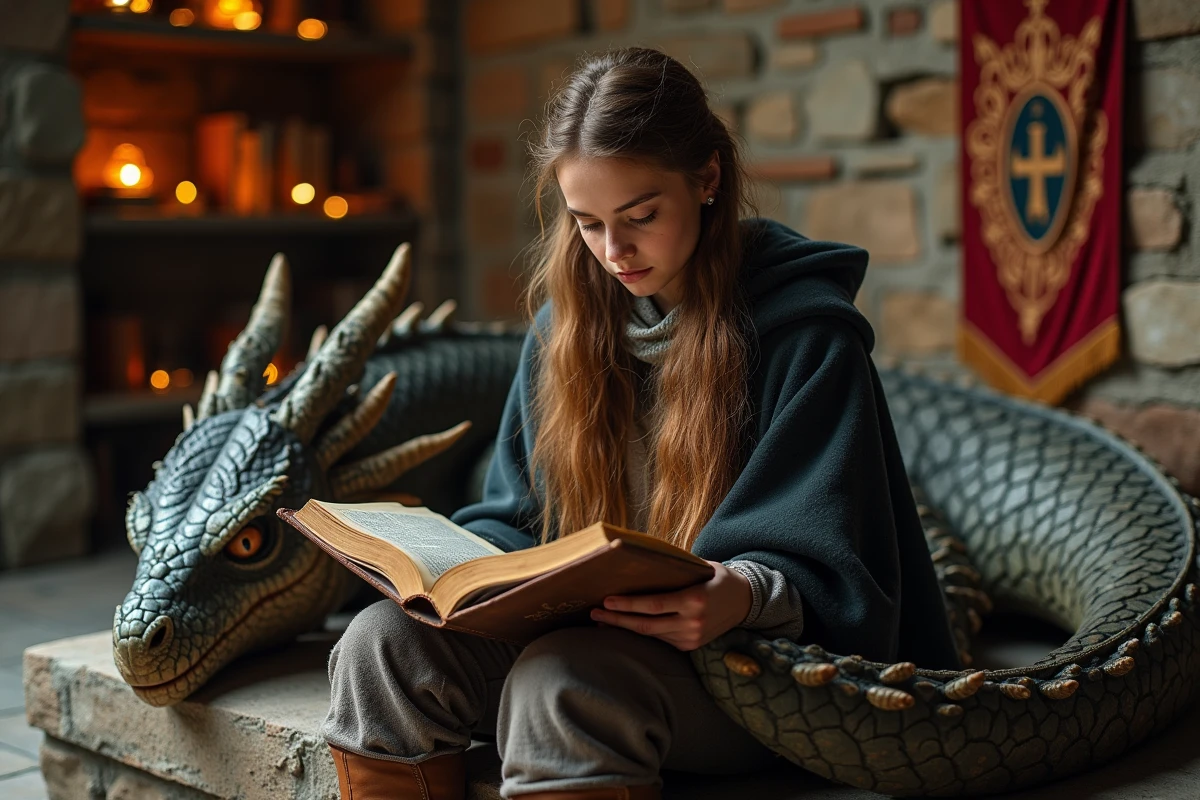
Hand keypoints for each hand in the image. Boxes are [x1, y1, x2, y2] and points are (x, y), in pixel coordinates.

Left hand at [589, 560, 751, 650]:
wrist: (745, 602)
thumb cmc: (718, 578)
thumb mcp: (700, 567)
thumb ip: (675, 569)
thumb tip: (642, 561)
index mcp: (695, 600)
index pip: (654, 605)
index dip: (628, 605)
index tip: (606, 601)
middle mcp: (693, 622)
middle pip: (647, 625)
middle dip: (617, 620)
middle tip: (594, 613)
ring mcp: (692, 637)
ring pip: (652, 634)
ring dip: (625, 627)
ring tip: (601, 620)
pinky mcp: (690, 645)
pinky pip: (661, 638)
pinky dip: (642, 631)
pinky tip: (625, 625)